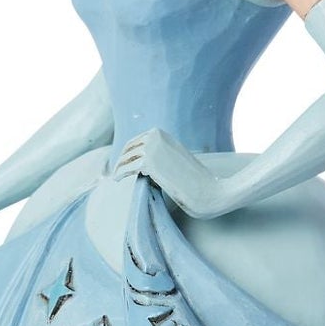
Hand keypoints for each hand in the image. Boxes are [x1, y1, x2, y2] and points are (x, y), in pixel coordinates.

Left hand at [115, 129, 243, 217]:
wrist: (210, 191)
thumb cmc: (197, 181)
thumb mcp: (177, 162)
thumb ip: (162, 158)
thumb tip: (144, 166)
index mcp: (163, 134)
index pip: (137, 141)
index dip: (128, 152)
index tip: (123, 162)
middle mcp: (156, 136)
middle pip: (129, 147)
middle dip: (121, 159)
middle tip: (116, 171)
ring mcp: (151, 147)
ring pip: (126, 157)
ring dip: (118, 167)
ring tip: (115, 177)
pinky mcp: (148, 161)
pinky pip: (127, 166)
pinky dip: (120, 172)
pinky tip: (117, 179)